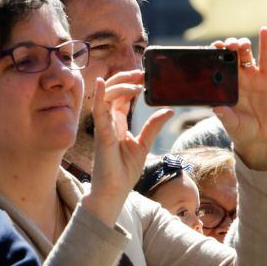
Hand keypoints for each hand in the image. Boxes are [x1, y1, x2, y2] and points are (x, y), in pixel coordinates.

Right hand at [83, 70, 173, 225]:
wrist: (114, 191)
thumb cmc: (124, 171)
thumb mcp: (143, 145)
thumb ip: (153, 126)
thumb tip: (168, 111)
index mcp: (117, 124)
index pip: (121, 97)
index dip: (131, 84)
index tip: (144, 77)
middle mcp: (108, 122)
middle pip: (112, 92)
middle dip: (125, 80)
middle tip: (142, 74)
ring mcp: (103, 127)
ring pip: (106, 97)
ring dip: (120, 86)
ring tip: (137, 84)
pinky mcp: (101, 135)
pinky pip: (98, 112)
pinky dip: (99, 96)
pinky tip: (102, 83)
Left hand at [210, 28, 266, 169]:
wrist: (259, 137)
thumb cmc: (241, 130)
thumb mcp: (231, 124)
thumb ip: (225, 117)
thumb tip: (217, 109)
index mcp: (224, 85)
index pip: (217, 65)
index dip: (214, 55)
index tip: (210, 49)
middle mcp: (237, 78)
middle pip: (230, 55)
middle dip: (227, 47)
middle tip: (225, 46)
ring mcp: (252, 76)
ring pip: (245, 53)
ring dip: (241, 44)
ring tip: (239, 45)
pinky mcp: (266, 78)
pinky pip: (266, 58)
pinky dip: (265, 43)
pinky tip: (264, 30)